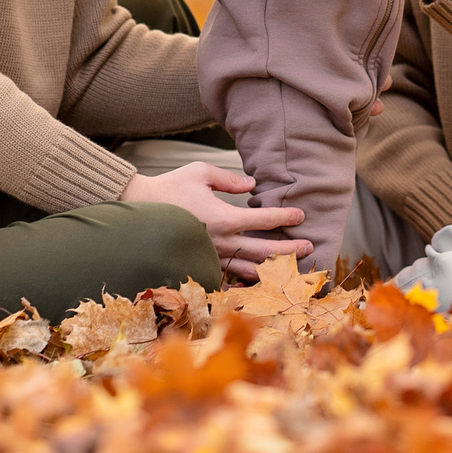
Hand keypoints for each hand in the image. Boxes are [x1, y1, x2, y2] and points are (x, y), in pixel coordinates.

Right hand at [121, 162, 310, 282]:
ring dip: (275, 269)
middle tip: (310, 247)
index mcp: (224, 217)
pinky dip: (249, 279)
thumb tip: (253, 185)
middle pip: (265, 251)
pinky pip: (230, 276)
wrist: (141, 208)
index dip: (285, 217)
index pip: (264, 220)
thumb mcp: (201, 172)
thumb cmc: (171, 186)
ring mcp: (212, 256)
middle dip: (290, 250)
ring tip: (294, 268)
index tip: (302, 215)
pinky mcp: (203, 263)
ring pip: (250, 270)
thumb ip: (230, 179)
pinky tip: (263, 280)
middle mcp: (222, 241)